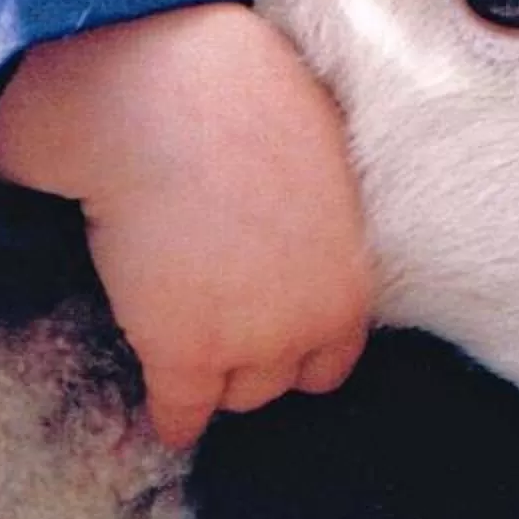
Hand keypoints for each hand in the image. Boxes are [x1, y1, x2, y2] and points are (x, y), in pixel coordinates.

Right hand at [0, 2, 374, 448]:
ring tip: (185, 354)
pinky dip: (171, 417)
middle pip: (285, 377)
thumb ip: (320, 213)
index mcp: (352, 273)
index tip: (273, 328)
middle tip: (220, 327)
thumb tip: (309, 215)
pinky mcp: (186, 354)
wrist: (170, 103)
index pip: (337, 350)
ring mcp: (251, 343)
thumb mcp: (318, 157)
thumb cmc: (242, 101)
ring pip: (237, 395)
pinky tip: (165, 415)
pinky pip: (181, 413)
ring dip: (214, 378)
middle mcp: (312, 321)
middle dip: (256, 358)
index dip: (300, 339)